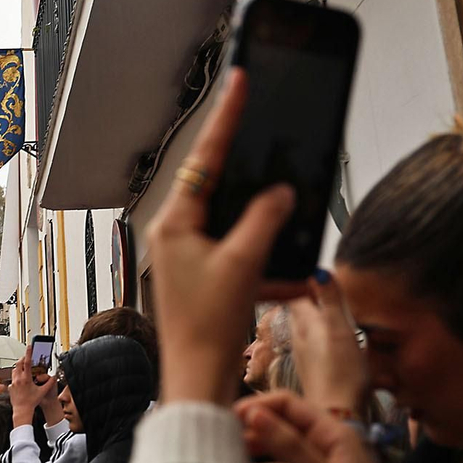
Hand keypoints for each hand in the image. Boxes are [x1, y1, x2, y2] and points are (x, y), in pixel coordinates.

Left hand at [8, 344, 48, 425]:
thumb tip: (54, 378)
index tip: (29, 347)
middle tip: (26, 358)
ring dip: (18, 367)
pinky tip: (20, 380)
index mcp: (26, 379)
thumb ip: (49, 384)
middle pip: (18, 363)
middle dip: (22, 359)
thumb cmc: (31, 402)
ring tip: (23, 368)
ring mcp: (13, 383)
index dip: (29, 353)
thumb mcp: (42, 392)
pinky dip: (16, 377)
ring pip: (14, 370)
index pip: (27, 362)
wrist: (22, 410)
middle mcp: (18, 379)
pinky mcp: (10, 387)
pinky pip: (12, 379)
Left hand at [145, 69, 304, 405]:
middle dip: (249, 168)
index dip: (226, 118)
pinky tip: (288, 272)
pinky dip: (265, 256)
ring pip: (233, 218)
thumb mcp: (242, 265)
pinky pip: (239, 250)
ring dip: (263, 221)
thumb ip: (264, 221)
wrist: (197, 381)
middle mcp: (175, 233)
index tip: (239, 81)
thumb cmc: (207, 328)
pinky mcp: (204, 276)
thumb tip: (281, 193)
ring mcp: (188, 255)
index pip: (205, 158)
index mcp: (174, 222)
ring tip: (285, 206)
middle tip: (266, 129)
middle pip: (218, 184)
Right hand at [237, 391, 420, 462]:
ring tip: (228, 455)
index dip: (260, 405)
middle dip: (255, 426)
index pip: (290, 405)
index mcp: (334, 434)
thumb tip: (252, 412)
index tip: (229, 416)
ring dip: (258, 450)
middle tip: (222, 436)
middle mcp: (326, 447)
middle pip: (283, 425)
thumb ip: (288, 445)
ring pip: (281, 451)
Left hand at [287, 273, 369, 412]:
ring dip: (314, 317)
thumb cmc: (341, 374)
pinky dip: (318, 337)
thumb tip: (318, 271)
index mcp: (304, 324)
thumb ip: (331, 301)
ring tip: (327, 309)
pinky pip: (312, 346)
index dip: (299, 280)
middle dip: (306, 297)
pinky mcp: (312, 372)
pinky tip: (329, 341)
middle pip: (298, 310)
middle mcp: (298, 338)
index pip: (295, 293)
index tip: (306, 268)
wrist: (337, 416)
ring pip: (305, 328)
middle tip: (319, 287)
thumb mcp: (340, 330)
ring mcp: (303, 356)